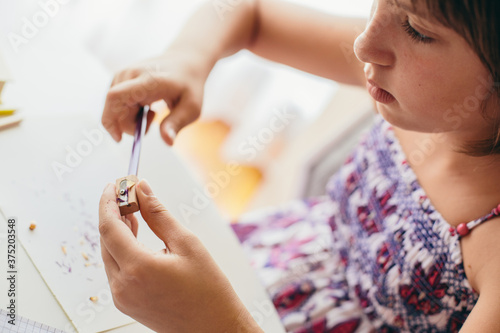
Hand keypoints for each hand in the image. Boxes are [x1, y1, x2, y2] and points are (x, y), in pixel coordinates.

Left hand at [99, 180, 261, 332]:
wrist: (214, 327)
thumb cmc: (208, 290)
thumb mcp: (186, 243)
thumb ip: (159, 215)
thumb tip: (142, 190)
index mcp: (138, 268)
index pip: (109, 227)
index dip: (108, 201)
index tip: (114, 184)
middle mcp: (123, 285)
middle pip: (106, 240)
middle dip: (113, 213)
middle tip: (126, 193)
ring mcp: (122, 297)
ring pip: (109, 254)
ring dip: (116, 230)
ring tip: (132, 211)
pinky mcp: (126, 303)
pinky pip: (116, 269)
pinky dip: (121, 249)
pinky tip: (134, 236)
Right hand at [101, 51, 207, 144]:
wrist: (186, 62)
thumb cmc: (190, 87)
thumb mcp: (191, 108)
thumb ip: (176, 123)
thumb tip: (167, 142)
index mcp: (149, 80)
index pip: (116, 97)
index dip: (111, 119)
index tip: (119, 139)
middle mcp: (131, 73)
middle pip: (114, 107)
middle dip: (128, 124)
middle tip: (151, 123)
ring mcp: (123, 73)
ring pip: (114, 106)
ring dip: (130, 118)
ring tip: (152, 112)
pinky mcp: (120, 76)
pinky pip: (116, 102)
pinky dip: (128, 111)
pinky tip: (145, 106)